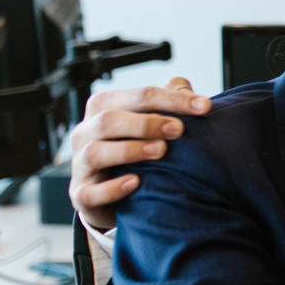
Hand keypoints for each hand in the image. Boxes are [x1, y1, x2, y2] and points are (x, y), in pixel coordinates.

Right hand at [69, 78, 211, 230]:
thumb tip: (186, 88)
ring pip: (95, 152)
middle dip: (147, 123)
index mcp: (104, 107)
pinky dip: (112, 188)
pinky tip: (135, 183)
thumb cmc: (134, 149)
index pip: (138, 96)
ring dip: (130, 150)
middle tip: (179, 129)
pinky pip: (89, 192)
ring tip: (160, 151)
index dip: (172, 99)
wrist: (114, 195)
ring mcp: (80, 164)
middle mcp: (86, 132)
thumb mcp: (151, 123)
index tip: (204, 107)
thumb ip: (167, 102)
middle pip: (109, 119)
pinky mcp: (81, 194)